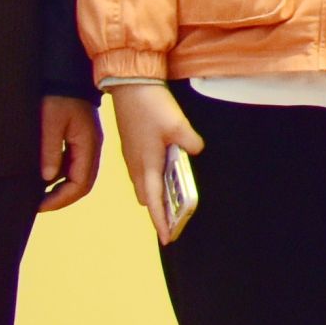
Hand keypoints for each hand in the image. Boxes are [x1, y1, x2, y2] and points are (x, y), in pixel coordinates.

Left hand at [37, 95, 103, 209]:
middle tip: (39, 205)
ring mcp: (87, 144)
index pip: (80, 184)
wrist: (67, 74)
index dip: (60, 199)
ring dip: (61, 188)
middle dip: (61, 198)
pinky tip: (44, 176)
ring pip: (78, 176)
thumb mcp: (51, 122)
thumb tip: (47, 178)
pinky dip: (60, 175)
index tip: (39, 205)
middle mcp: (92, 148)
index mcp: (88, 145)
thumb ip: (50, 150)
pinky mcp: (80, 139)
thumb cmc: (59, 95)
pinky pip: (73, 164)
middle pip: (82, 184)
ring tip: (39, 194)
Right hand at [107, 80, 202, 235]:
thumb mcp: (177, 124)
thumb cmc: (150, 106)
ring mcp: (132, 157)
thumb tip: (196, 151)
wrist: (129, 86)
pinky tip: (165, 173)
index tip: (169, 238)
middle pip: (148, 197)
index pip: (155, 202)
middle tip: (176, 220)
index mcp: (146, 165)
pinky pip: (142, 173)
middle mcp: (136, 166)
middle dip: (160, 211)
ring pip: (144, 185)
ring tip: (173, 201)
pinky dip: (153, 180)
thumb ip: (190, 142)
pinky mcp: (132, 148)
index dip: (161, 221)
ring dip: (156, 195)